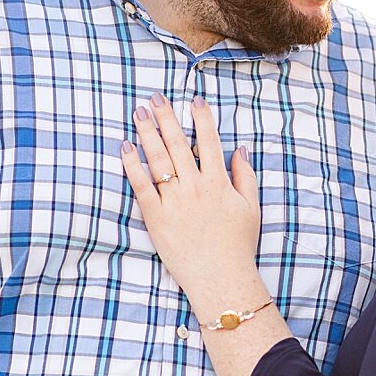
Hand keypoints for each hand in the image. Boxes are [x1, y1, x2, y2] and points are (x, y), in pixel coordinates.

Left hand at [121, 94, 260, 293]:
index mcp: (218, 182)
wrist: (219, 277)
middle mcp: (195, 187)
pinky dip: (132, 164)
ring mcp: (174, 201)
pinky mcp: (155, 217)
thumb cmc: (237, 245)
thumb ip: (244, 175)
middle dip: (166, 117)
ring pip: (158, 159)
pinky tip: (126, 147)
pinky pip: (141, 185)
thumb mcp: (250, 207)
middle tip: (155, 97)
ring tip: (139, 113)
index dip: (202, 118)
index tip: (193, 99)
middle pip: (178, 144)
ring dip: (148, 133)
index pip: (209, 141)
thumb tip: (240, 149)